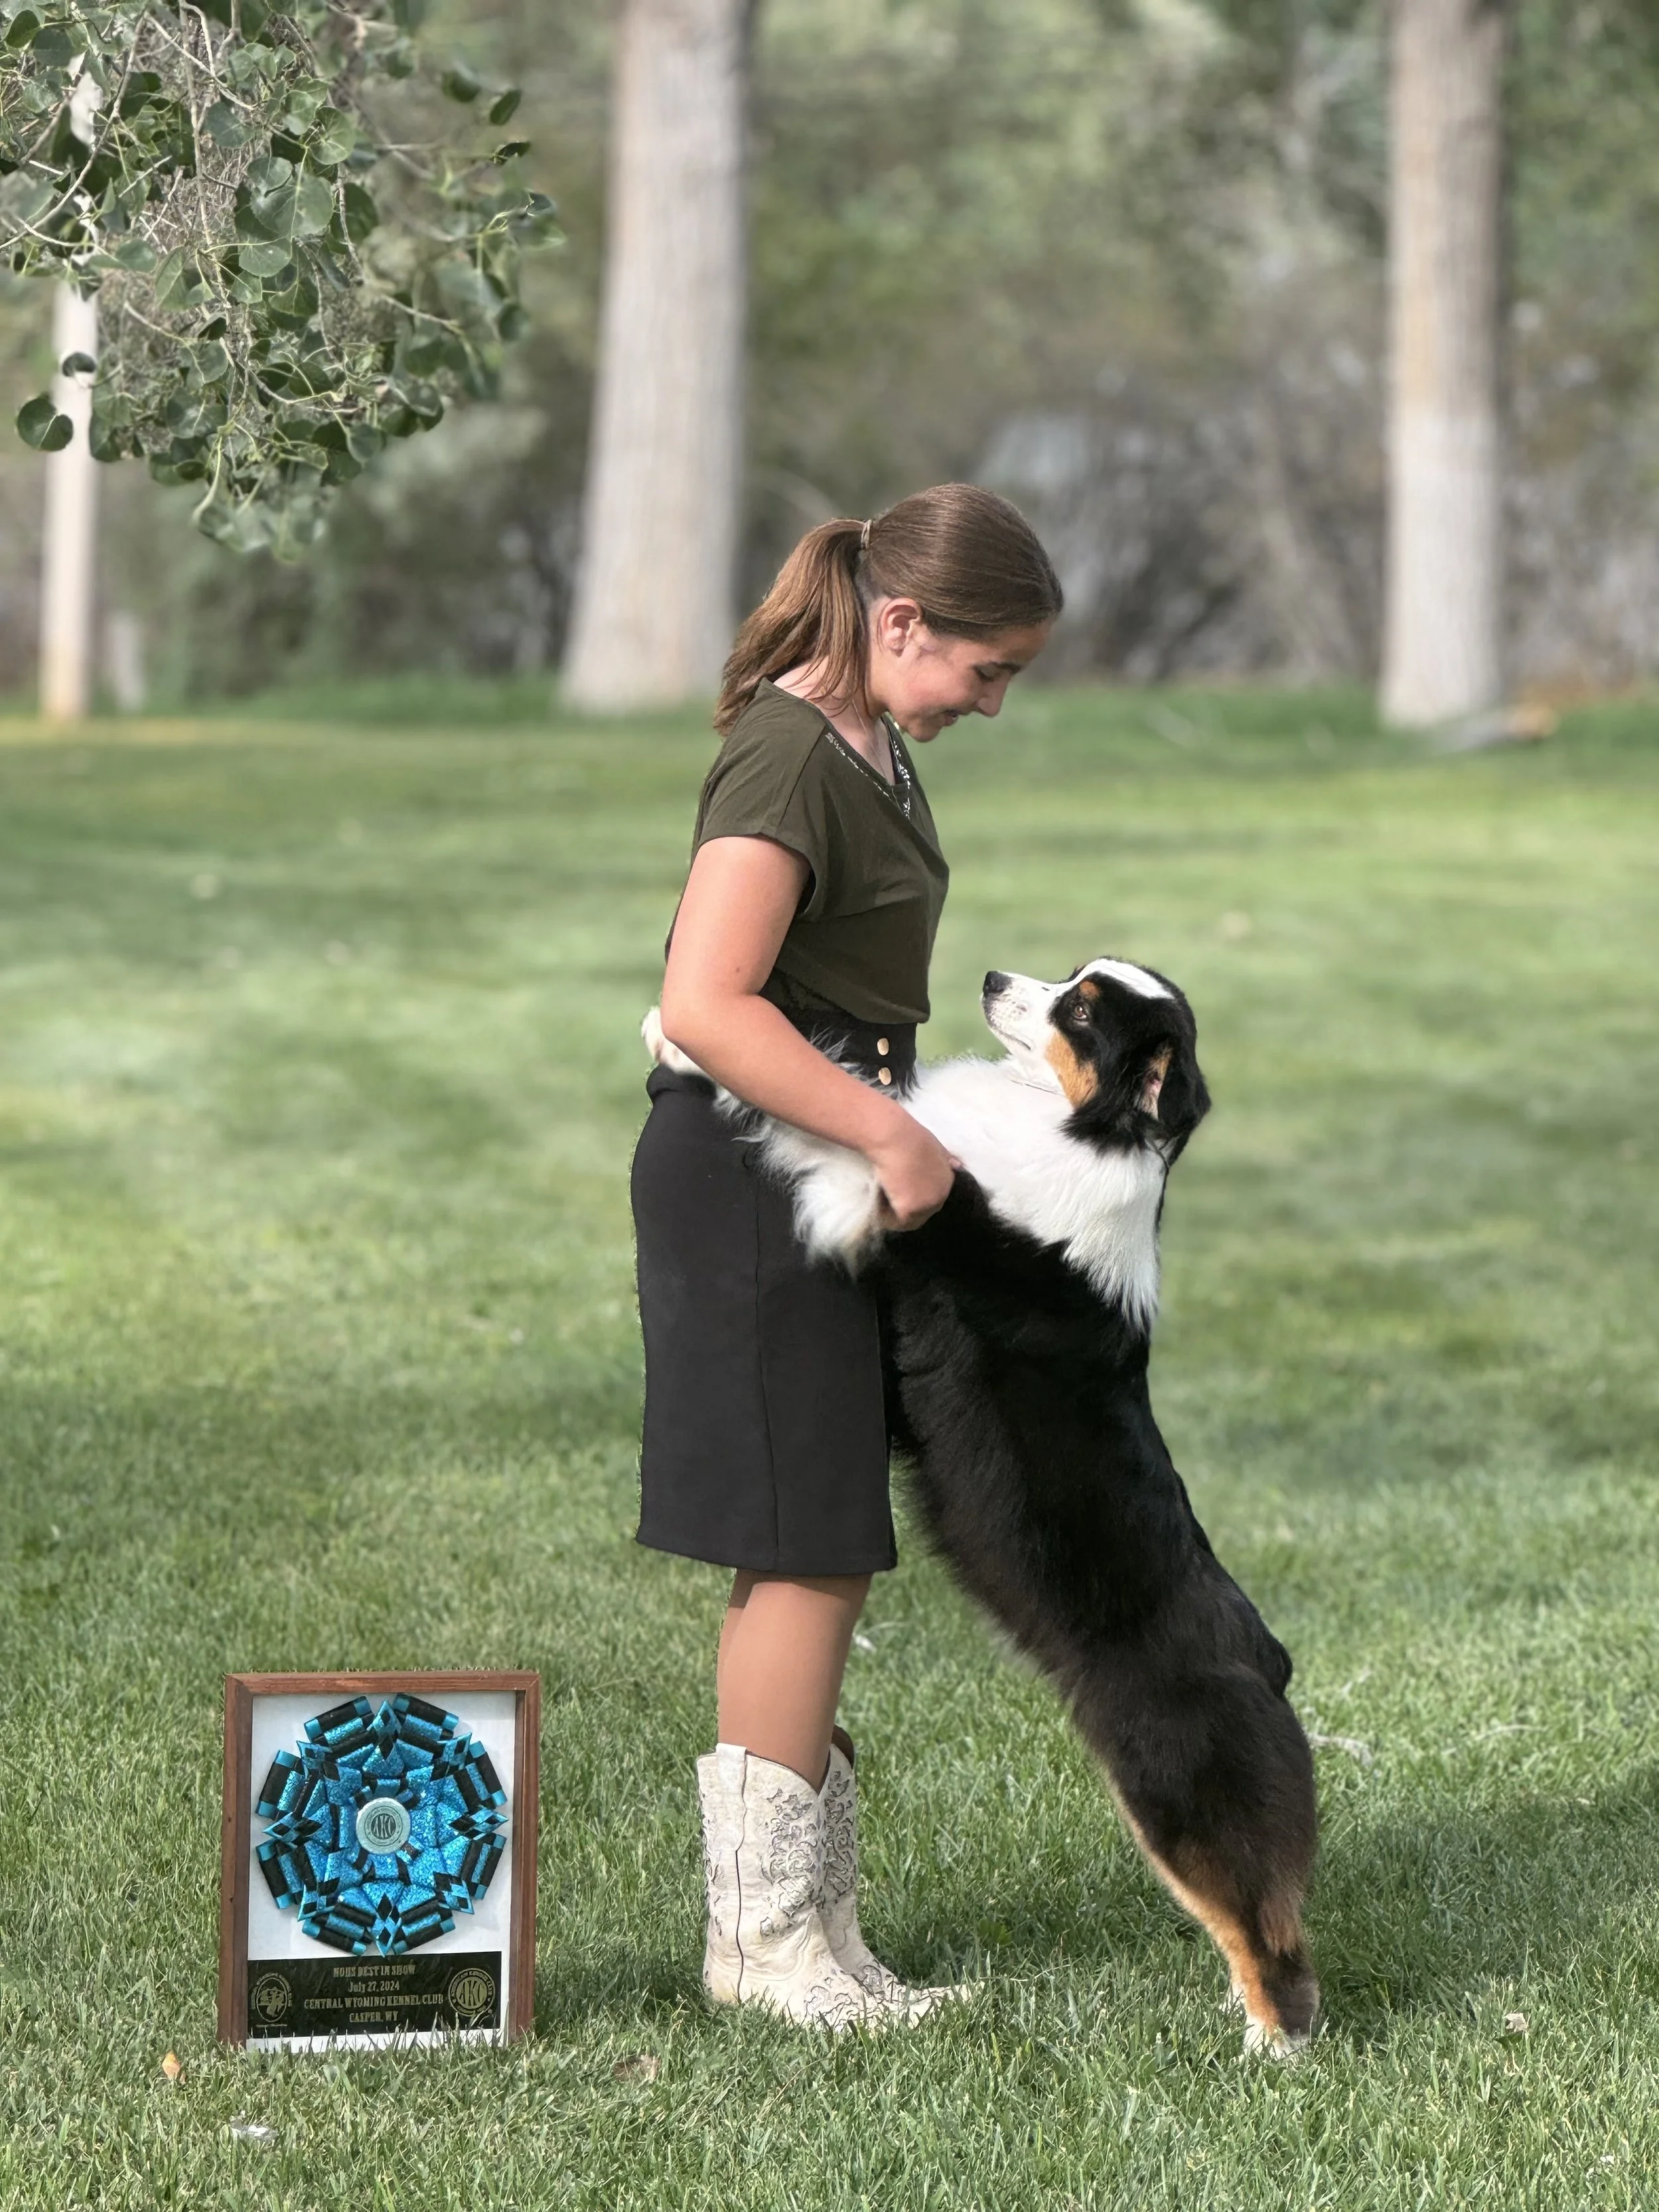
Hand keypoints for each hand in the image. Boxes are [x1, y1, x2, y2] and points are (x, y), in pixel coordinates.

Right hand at [867, 1111, 959, 1231]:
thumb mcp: (935, 1145)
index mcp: (947, 1180)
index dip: (917, 1197)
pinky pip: (896, 1221)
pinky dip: (885, 1217)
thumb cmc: (910, 1137)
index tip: (901, 1193)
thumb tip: (958, 1165)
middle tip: (889, 1201)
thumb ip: (945, 1158)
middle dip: (908, 1209)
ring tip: (880, 1205)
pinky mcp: (910, 1209)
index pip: (933, 1198)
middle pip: (924, 1212)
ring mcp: (926, 1204)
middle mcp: (941, 1195)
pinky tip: (876, 1207)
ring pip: (910, 1220)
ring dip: (896, 1215)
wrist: (896, 1139)